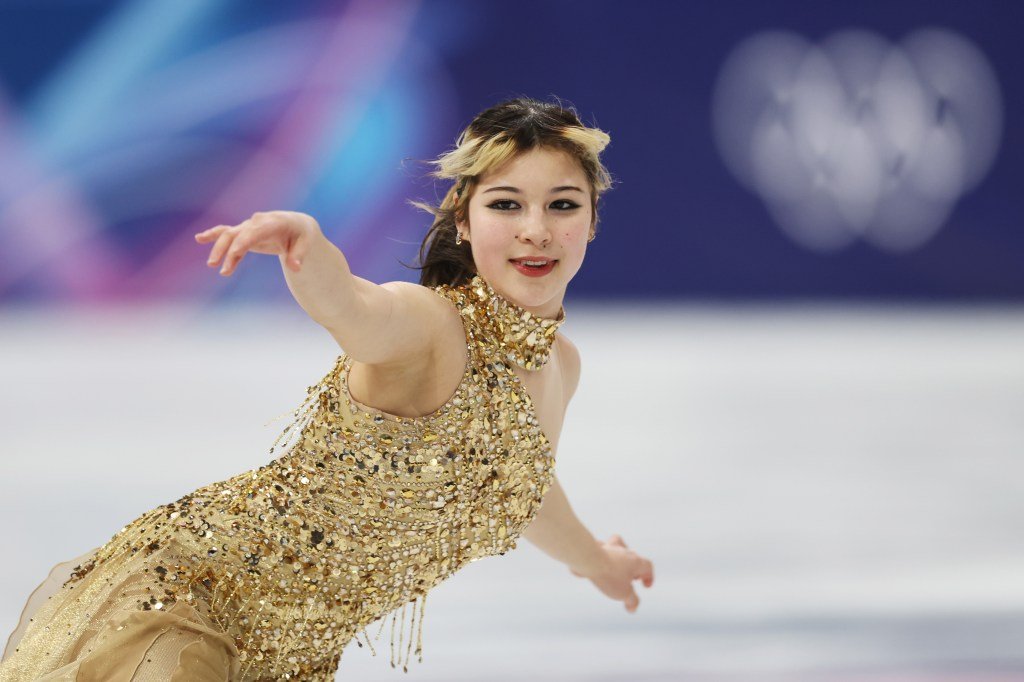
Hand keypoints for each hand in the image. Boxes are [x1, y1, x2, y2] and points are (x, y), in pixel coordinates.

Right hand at [195, 210, 320, 275]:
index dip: (244, 241)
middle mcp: (258, 222)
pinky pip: (227, 233)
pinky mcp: (244, 232)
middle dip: (228, 250)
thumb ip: (299, 255)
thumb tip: (295, 267)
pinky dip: (214, 236)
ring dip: (219, 248)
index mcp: (274, 222)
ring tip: (211, 264)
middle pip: (239, 234)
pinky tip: (199, 239)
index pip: (256, 231)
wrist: (296, 225)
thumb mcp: (306, 243)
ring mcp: (249, 226)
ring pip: (230, 235)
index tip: (234, 253)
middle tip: (221, 268)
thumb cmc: (302, 235)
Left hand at [569, 534, 653, 613]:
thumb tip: (632, 608)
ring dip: (619, 557)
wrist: (588, 559)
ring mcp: (610, 548)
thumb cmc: (609, 575)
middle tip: (631, 579)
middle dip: (634, 568)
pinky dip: (600, 557)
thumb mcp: (624, 593)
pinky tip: (595, 568)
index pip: (648, 566)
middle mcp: (624, 552)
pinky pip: (601, 550)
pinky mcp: (595, 548)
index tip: (645, 585)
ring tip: (615, 569)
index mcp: (636, 561)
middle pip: (634, 557)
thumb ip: (632, 601)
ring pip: (618, 547)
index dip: (649, 576)